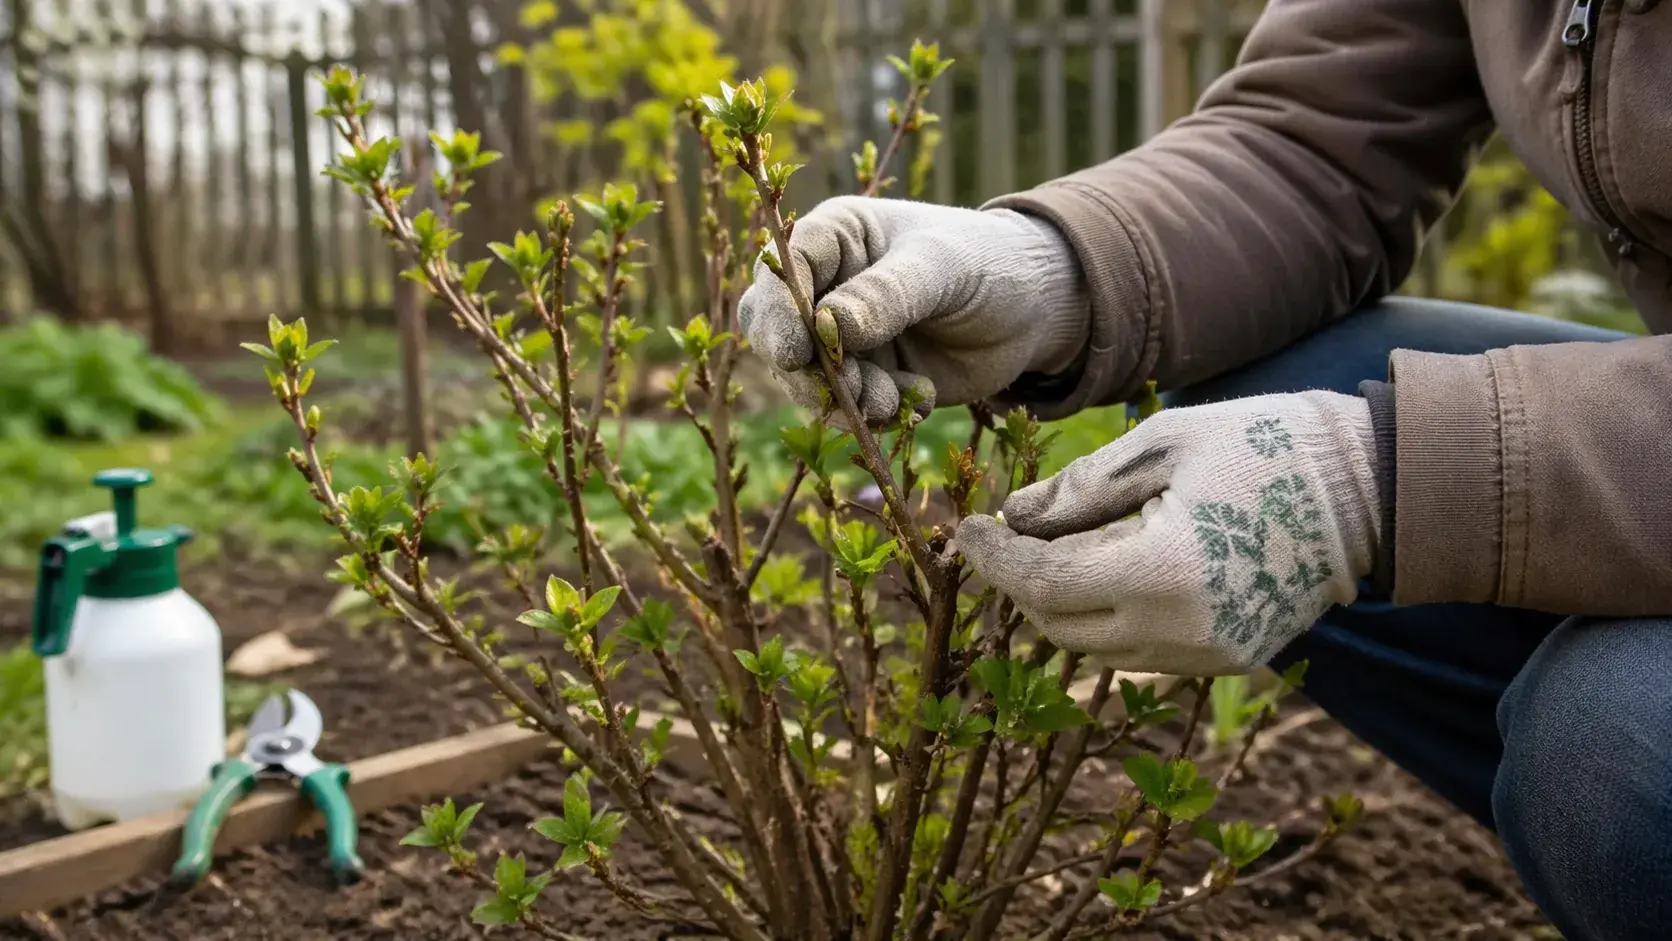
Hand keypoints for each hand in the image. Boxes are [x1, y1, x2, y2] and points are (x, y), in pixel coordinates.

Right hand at [738, 196, 1088, 423]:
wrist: (1035, 309)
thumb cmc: (988, 262)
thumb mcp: (942, 268)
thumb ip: (888, 294)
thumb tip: (829, 325)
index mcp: (836, 237)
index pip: (783, 268)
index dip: (778, 311)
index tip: (794, 352)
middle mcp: (828, 286)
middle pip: (775, 329)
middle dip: (803, 369)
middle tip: (845, 393)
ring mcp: (844, 337)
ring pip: (807, 378)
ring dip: (843, 400)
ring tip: (891, 403)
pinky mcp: (867, 377)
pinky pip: (847, 407)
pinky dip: (874, 414)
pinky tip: (919, 399)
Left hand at [956, 391, 1382, 675]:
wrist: (1372, 488)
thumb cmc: (1265, 445)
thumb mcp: (1163, 444)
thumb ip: (1082, 487)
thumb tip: (1014, 515)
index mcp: (1160, 573)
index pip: (1044, 582)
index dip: (994, 559)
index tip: (967, 529)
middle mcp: (1180, 631)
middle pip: (1060, 626)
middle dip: (1022, 584)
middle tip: (1004, 536)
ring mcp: (1208, 654)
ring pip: (1097, 649)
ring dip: (1064, 604)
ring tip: (1057, 547)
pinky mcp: (1229, 658)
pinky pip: (1142, 651)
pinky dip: (1111, 617)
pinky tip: (1112, 567)